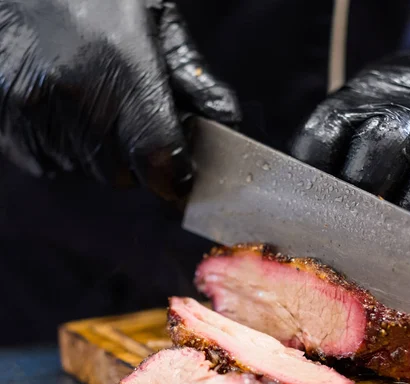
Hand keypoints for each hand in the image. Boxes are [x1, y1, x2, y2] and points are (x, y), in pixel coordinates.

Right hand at [0, 0, 239, 199]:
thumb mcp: (156, 19)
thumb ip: (193, 76)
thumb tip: (226, 120)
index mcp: (124, 64)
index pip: (156, 154)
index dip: (172, 175)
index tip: (178, 176)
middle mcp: (75, 91)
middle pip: (120, 173)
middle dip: (135, 161)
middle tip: (133, 123)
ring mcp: (33, 105)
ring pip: (84, 171)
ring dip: (98, 155)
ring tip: (94, 106)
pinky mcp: (5, 113)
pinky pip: (46, 163)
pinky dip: (62, 151)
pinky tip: (65, 112)